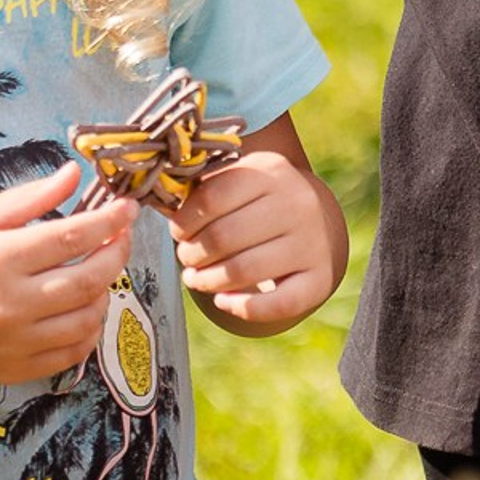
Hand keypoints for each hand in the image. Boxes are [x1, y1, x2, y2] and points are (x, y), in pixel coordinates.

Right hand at [0, 164, 133, 386]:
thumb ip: (29, 198)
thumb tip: (74, 173)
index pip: (74, 236)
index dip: (110, 221)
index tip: (128, 208)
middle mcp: (8, 305)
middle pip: (89, 279)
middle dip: (117, 254)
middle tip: (121, 237)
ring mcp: (11, 343)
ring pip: (86, 320)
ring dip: (106, 293)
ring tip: (101, 271)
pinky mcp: (9, 370)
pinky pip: (68, 356)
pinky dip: (87, 333)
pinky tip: (84, 310)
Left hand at [168, 135, 343, 331]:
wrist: (318, 222)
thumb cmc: (263, 202)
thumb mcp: (242, 180)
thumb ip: (206, 188)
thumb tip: (160, 202)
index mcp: (272, 172)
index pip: (213, 197)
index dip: (184, 220)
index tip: (178, 232)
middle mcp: (297, 204)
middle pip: (224, 236)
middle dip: (192, 253)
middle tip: (186, 258)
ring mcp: (311, 242)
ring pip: (243, 271)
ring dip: (207, 281)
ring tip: (196, 278)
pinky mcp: (319, 279)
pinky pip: (275, 303)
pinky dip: (242, 308)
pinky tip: (224, 300)